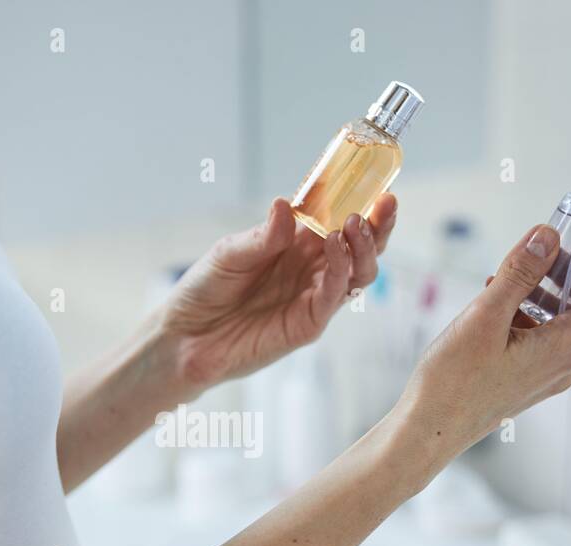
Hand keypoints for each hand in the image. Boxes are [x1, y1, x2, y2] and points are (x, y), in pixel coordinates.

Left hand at [157, 194, 397, 391]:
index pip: (338, 218)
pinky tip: (335, 247)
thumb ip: (262, 236)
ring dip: (364, 247)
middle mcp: (311, 268)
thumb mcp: (229, 253)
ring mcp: (313, 296)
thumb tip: (286, 205)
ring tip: (355, 224)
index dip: (360, 202)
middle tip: (384, 204)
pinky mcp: (308, 324)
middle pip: (360, 246)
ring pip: (359, 272)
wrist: (186, 336)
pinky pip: (334, 297)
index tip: (376, 182)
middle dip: (378, 225)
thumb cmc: (205, 290)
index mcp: (296, 243)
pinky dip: (340, 271)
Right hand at [392, 223, 570, 486]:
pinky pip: (544, 334)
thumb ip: (520, 273)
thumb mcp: (484, 317)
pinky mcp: (529, 377)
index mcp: (566, 347)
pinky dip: (530, 310)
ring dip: (547, 287)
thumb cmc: (452, 384)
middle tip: (554, 237)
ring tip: (513, 269)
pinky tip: (497, 299)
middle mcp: (566, 362)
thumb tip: (548, 236)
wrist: (427, 431)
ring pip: (565, 318)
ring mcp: (549, 372)